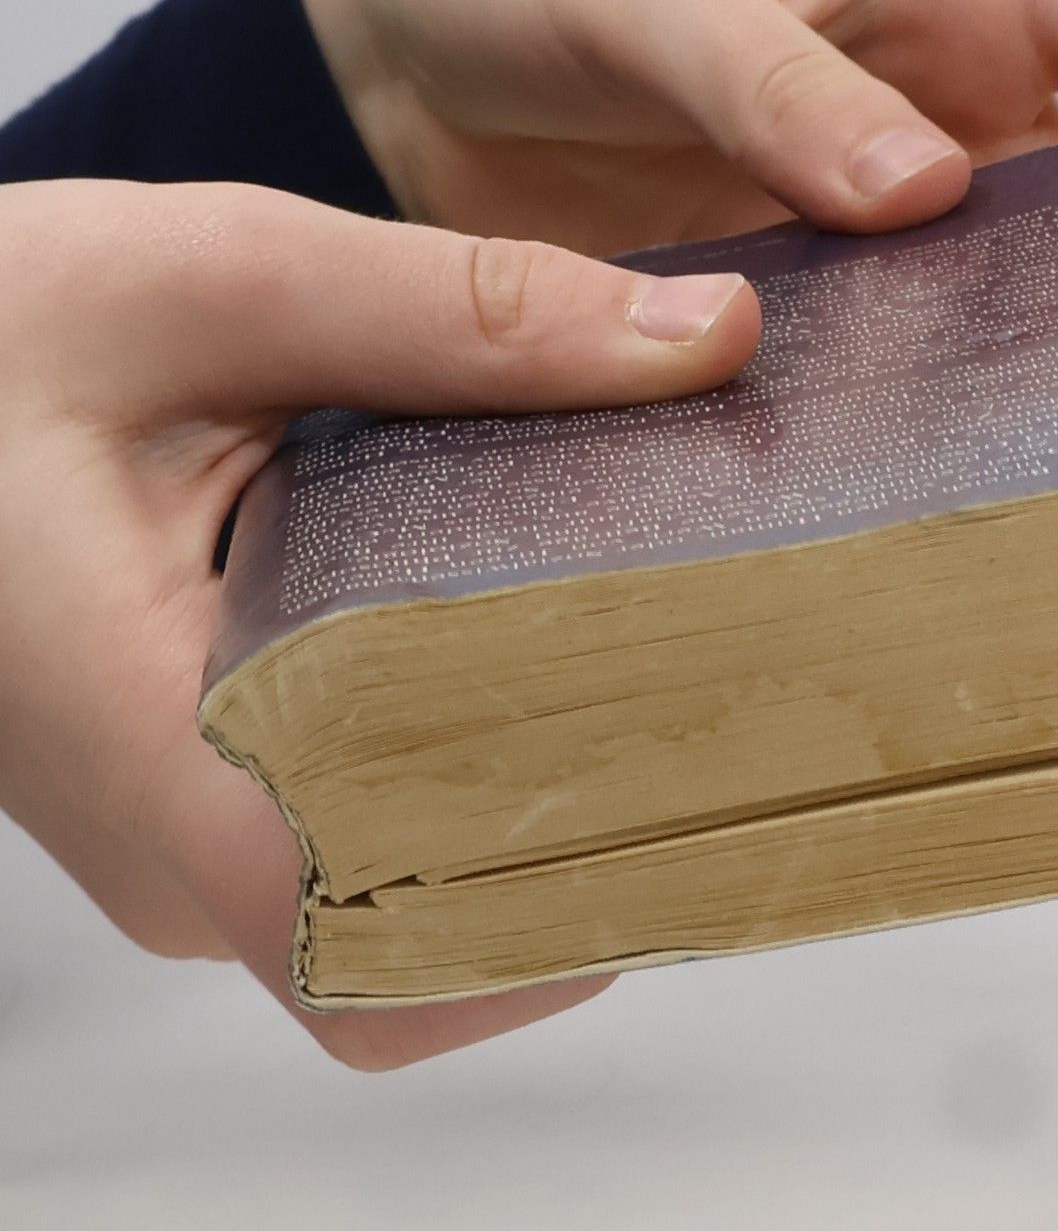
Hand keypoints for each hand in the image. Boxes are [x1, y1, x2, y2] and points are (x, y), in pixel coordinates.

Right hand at [0, 177, 758, 1067]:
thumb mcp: (219, 279)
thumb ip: (464, 313)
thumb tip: (712, 339)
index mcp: (145, 744)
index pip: (377, 950)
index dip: (559, 911)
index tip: (705, 792)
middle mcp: (170, 850)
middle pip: (432, 951)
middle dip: (602, 858)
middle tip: (739, 712)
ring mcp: (189, 847)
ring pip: (413, 922)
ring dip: (552, 829)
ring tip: (679, 682)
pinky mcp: (215, 805)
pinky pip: (378, 857)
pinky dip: (485, 793)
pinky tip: (568, 670)